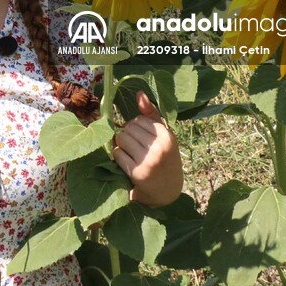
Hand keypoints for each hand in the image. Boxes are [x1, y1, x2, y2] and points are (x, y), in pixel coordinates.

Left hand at [111, 91, 183, 207]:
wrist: (167, 190)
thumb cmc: (164, 157)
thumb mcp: (163, 136)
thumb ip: (151, 114)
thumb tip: (139, 94)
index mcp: (167, 136)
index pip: (139, 120)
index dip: (136, 127)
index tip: (142, 137)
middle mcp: (159, 148)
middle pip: (128, 128)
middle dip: (127, 135)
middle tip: (135, 147)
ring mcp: (148, 161)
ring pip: (120, 139)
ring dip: (121, 145)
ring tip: (131, 153)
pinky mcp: (137, 173)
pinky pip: (117, 153)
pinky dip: (118, 156)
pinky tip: (127, 162)